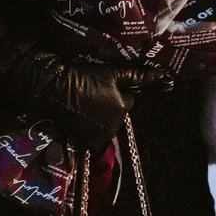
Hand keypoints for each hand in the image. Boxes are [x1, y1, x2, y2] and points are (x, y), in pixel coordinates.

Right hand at [0, 46, 152, 146]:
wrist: (53, 89)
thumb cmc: (84, 77)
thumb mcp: (111, 72)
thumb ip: (137, 75)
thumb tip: (163, 75)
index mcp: (123, 108)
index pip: (128, 98)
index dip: (116, 89)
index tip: (102, 83)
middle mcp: (113, 127)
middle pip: (117, 113)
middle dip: (110, 104)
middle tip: (92, 92)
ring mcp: (98, 137)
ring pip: (106, 123)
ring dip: (100, 116)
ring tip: (84, 102)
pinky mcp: (84, 143)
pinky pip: (93, 133)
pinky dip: (89, 126)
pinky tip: (79, 114)